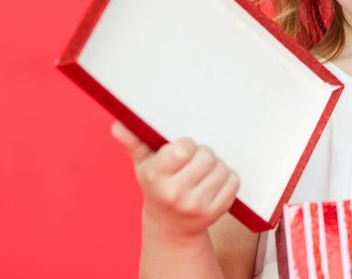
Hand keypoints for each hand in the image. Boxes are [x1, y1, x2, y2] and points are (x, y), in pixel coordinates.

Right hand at [110, 120, 239, 242]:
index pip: (183, 148)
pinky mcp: (215, 212)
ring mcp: (196, 206)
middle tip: (193, 162)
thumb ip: (133, 141)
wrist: (169, 227)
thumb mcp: (142, 165)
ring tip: (202, 173)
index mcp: (155, 177)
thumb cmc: (156, 187)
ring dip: (216, 165)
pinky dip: (227, 178)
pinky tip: (213, 183)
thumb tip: (118, 125)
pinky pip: (233, 181)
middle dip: (202, 154)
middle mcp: (174, 194)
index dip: (186, 145)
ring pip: (221, 168)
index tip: (181, 152)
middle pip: (206, 156)